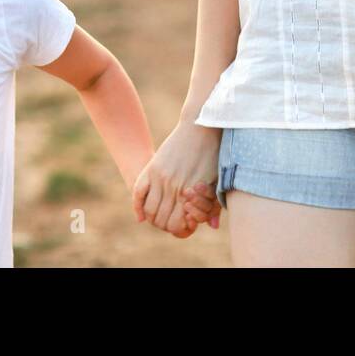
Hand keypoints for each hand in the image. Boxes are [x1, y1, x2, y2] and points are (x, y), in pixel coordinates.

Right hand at [131, 119, 221, 238]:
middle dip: (165, 225)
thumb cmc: (213, 154)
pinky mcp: (153, 167)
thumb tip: (212, 226)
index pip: (175, 226)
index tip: (183, 224)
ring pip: (149, 210)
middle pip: (161, 221)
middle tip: (171, 221)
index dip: (178, 229)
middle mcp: (173, 188)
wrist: (200, 126)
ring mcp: (160, 177)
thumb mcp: (217, 180)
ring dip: (153, 217)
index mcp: (190, 194)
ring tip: (160, 215)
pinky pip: (138, 192)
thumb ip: (213, 205)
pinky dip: (138, 206)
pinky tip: (142, 213)